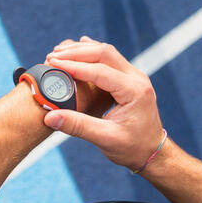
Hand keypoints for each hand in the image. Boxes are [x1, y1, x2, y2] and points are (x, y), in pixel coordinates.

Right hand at [43, 37, 164, 171]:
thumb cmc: (132, 148)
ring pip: (107, 53)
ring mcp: (135, 76)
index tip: (53, 63)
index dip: (74, 66)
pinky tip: (77, 50)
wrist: (152, 152)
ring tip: (59, 52)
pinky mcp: (129, 79)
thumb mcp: (105, 139)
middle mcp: (137, 78)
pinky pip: (109, 59)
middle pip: (104, 53)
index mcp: (134, 91)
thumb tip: (49, 117)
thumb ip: (78, 126)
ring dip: (83, 51)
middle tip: (52, 56)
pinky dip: (91, 54)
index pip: (100, 70)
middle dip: (76, 52)